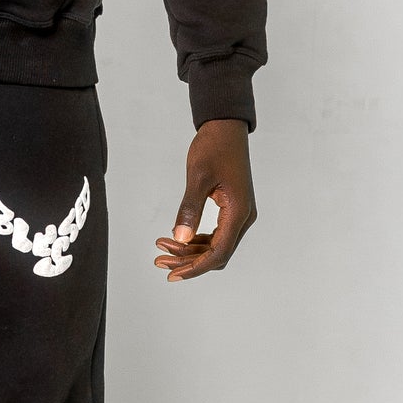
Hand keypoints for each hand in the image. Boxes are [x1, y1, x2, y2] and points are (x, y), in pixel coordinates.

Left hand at [153, 119, 255, 283]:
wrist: (225, 127)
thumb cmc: (214, 147)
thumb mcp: (197, 177)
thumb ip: (189, 209)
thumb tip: (179, 238)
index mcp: (238, 212)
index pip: (219, 252)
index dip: (196, 267)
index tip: (174, 274)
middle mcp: (243, 217)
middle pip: (217, 253)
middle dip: (188, 261)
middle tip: (159, 261)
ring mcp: (239, 213)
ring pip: (215, 245)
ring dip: (190, 250)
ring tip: (162, 249)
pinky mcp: (232, 208)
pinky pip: (216, 233)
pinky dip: (196, 239)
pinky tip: (176, 238)